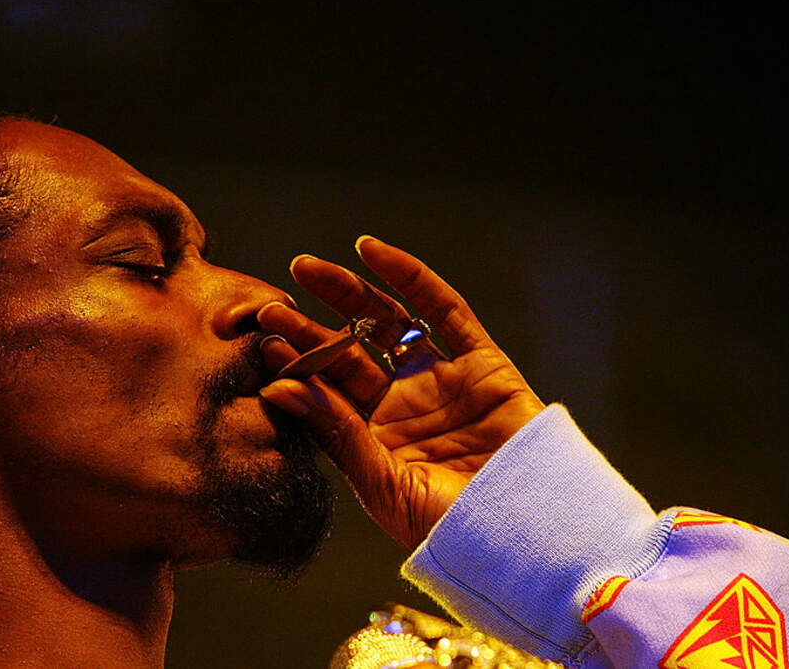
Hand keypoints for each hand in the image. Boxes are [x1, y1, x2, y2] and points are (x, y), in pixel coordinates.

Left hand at [257, 236, 543, 551]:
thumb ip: (336, 434)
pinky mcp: (483, 364)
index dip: (294, 361)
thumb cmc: (450, 527)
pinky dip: (411, 277)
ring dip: (347, 293)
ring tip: (304, 269)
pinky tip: (371, 250)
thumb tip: (275, 389)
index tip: (261, 338)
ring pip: (388, 322)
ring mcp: (442, 380)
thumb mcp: (381, 483)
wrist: (527, 537)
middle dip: (309, 323)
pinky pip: (444, 310)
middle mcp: (403, 403)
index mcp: (373, 436)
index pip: (324, 389)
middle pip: (348, 350)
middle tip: (268, 302)